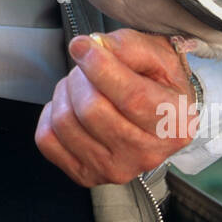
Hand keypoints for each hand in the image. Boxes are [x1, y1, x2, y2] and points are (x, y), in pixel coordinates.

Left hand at [35, 29, 197, 185]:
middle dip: (80, 77)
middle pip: (92, 110)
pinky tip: (70, 108)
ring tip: (81, 86)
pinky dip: (50, 115)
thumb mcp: (156, 55)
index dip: (100, 67)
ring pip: (65, 123)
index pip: (131, 97)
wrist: (158, 115)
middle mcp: (146, 153)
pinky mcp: (86, 175)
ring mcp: (114, 170)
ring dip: (65, 93)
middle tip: (87, 67)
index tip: (83, 46)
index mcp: (173, 123)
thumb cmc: (157, 82)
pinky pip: (47, 140)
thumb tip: (90, 46)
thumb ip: (126, 47)